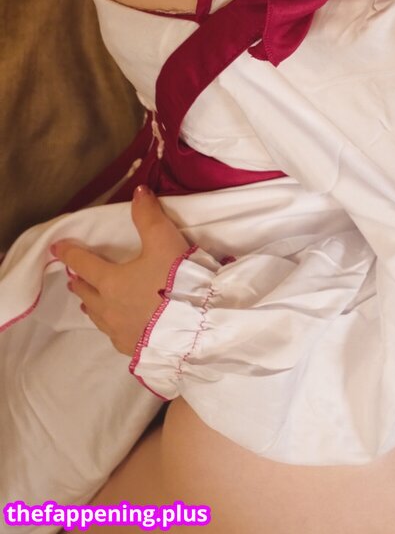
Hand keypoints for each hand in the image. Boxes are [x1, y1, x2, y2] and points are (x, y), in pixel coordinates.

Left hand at [51, 185, 191, 356]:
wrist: (194, 327)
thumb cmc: (176, 280)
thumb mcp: (164, 241)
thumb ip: (148, 216)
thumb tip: (138, 191)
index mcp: (111, 281)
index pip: (83, 264)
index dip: (69, 253)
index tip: (56, 249)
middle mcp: (108, 307)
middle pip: (85, 292)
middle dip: (79, 282)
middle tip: (74, 277)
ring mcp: (119, 330)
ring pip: (96, 315)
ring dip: (90, 304)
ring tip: (87, 302)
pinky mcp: (132, 347)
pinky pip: (112, 333)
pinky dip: (109, 324)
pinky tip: (115, 325)